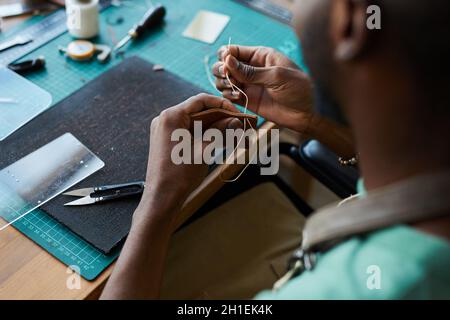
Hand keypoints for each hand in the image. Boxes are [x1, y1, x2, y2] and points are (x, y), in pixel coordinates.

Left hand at [140, 94, 240, 219]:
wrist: (162, 197)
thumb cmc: (180, 174)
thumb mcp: (204, 150)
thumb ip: (220, 131)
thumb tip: (236, 121)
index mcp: (171, 116)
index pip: (201, 101)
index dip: (222, 104)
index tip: (237, 113)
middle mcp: (165, 119)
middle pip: (198, 111)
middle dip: (220, 117)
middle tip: (239, 124)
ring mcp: (164, 130)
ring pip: (194, 122)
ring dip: (213, 127)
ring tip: (233, 133)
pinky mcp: (167, 140)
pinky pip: (188, 131)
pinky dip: (203, 134)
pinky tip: (220, 139)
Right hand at [212, 45, 314, 132]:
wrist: (307, 113)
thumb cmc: (299, 89)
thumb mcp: (276, 76)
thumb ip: (251, 71)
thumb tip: (227, 60)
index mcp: (260, 56)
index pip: (234, 50)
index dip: (226, 55)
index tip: (226, 63)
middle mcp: (251, 69)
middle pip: (224, 64)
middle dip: (221, 69)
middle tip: (227, 76)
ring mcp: (248, 85)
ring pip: (224, 79)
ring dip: (223, 82)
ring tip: (234, 88)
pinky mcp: (247, 100)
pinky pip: (229, 95)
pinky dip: (228, 95)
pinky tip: (237, 97)